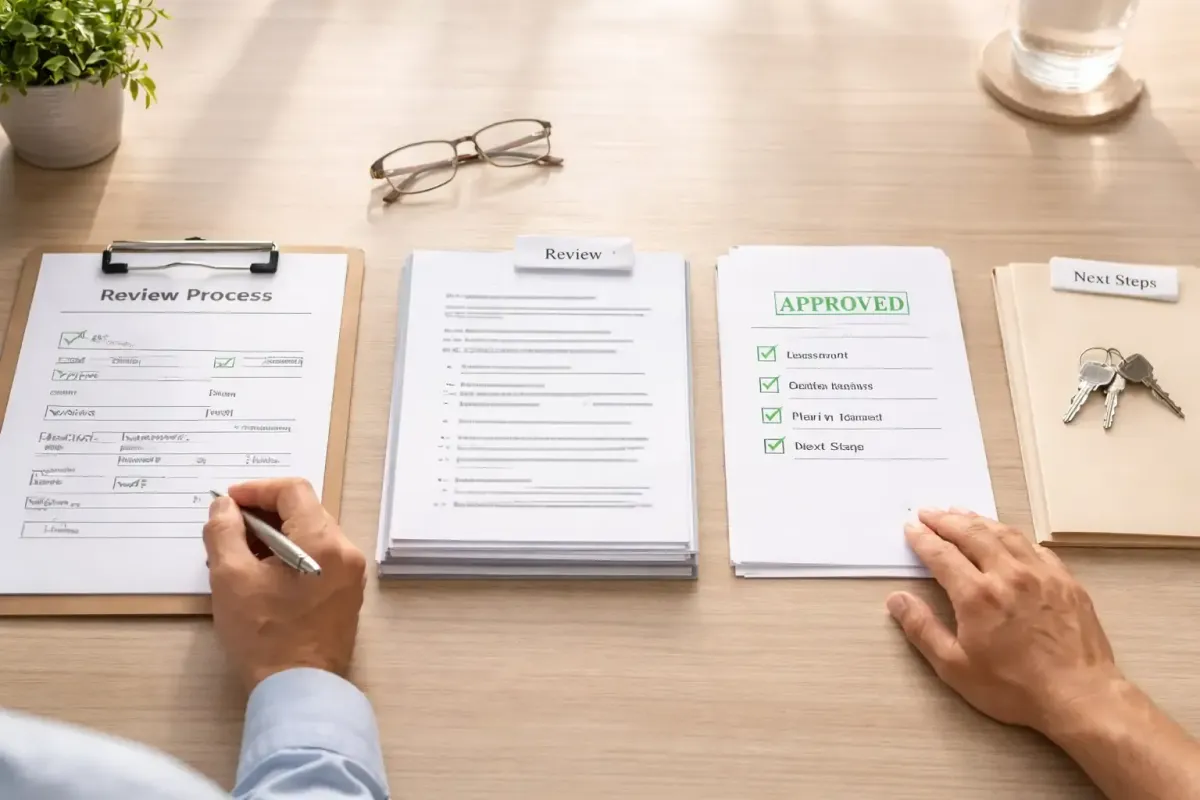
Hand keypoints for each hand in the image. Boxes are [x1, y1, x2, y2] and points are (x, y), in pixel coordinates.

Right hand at [203, 478, 366, 690]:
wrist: (298, 691)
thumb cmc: (264, 636)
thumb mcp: (231, 579)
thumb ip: (224, 533)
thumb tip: (224, 507)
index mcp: (324, 543)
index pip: (293, 491)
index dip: (256, 490)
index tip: (227, 503)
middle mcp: (346, 553)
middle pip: (304, 511)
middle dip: (263, 514)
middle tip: (227, 530)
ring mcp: (350, 575)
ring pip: (310, 535)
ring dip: (274, 536)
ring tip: (238, 555)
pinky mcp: (346, 595)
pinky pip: (318, 559)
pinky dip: (289, 555)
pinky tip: (260, 574)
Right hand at [886, 509, 1124, 732]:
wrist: (1079, 696)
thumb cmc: (1015, 688)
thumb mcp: (955, 667)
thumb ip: (922, 629)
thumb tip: (896, 599)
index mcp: (977, 595)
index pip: (942, 554)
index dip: (923, 538)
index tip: (911, 528)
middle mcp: (1008, 575)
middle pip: (972, 534)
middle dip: (946, 520)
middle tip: (930, 513)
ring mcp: (1041, 575)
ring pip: (1005, 533)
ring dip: (978, 520)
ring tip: (961, 513)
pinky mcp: (1065, 581)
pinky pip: (1035, 547)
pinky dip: (1013, 535)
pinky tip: (1007, 536)